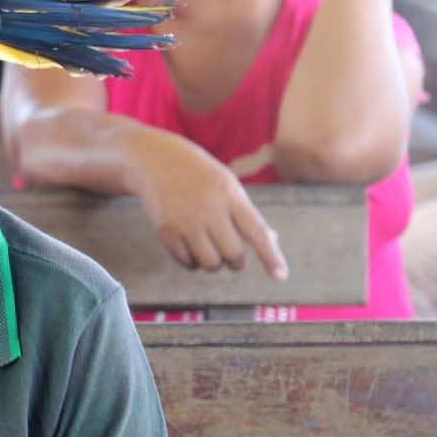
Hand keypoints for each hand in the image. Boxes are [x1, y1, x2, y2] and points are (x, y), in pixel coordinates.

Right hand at [132, 132, 288, 278]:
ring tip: (208, 249)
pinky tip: (191, 248)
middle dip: (235, 261)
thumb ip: (246, 213)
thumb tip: (271, 241)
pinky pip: (186, 262)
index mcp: (229, 195)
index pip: (256, 231)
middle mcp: (208, 209)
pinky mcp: (165, 230)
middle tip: (231, 257)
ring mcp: (184, 221)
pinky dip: (192, 262)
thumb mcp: (227, 185)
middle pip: (233, 253)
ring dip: (214, 263)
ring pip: (210, 263)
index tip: (281, 276)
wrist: (155, 160)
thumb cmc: (199, 175)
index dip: (270, 256)